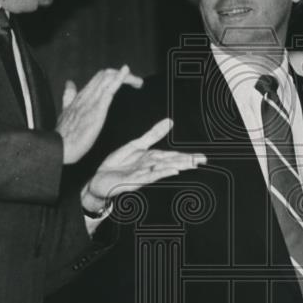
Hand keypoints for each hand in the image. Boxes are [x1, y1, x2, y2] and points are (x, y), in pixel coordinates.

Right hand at [56, 65, 142, 163]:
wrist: (60, 147)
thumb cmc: (64, 134)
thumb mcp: (67, 111)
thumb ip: (69, 96)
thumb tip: (69, 83)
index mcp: (81, 95)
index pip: (98, 78)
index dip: (113, 76)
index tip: (126, 83)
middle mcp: (86, 94)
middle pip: (105, 75)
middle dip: (123, 76)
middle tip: (137, 84)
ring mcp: (92, 100)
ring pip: (108, 79)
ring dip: (126, 77)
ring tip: (139, 82)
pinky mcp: (97, 108)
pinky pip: (109, 89)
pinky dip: (119, 79)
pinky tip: (126, 72)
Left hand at [81, 118, 205, 212]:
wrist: (100, 179)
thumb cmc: (118, 165)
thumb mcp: (136, 145)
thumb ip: (153, 134)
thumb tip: (169, 121)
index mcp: (152, 158)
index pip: (173, 155)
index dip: (188, 156)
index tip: (203, 157)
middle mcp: (150, 166)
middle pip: (171, 162)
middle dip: (187, 161)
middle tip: (203, 160)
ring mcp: (143, 174)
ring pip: (163, 169)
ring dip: (177, 166)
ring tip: (191, 164)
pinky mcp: (134, 180)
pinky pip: (150, 175)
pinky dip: (161, 172)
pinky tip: (172, 170)